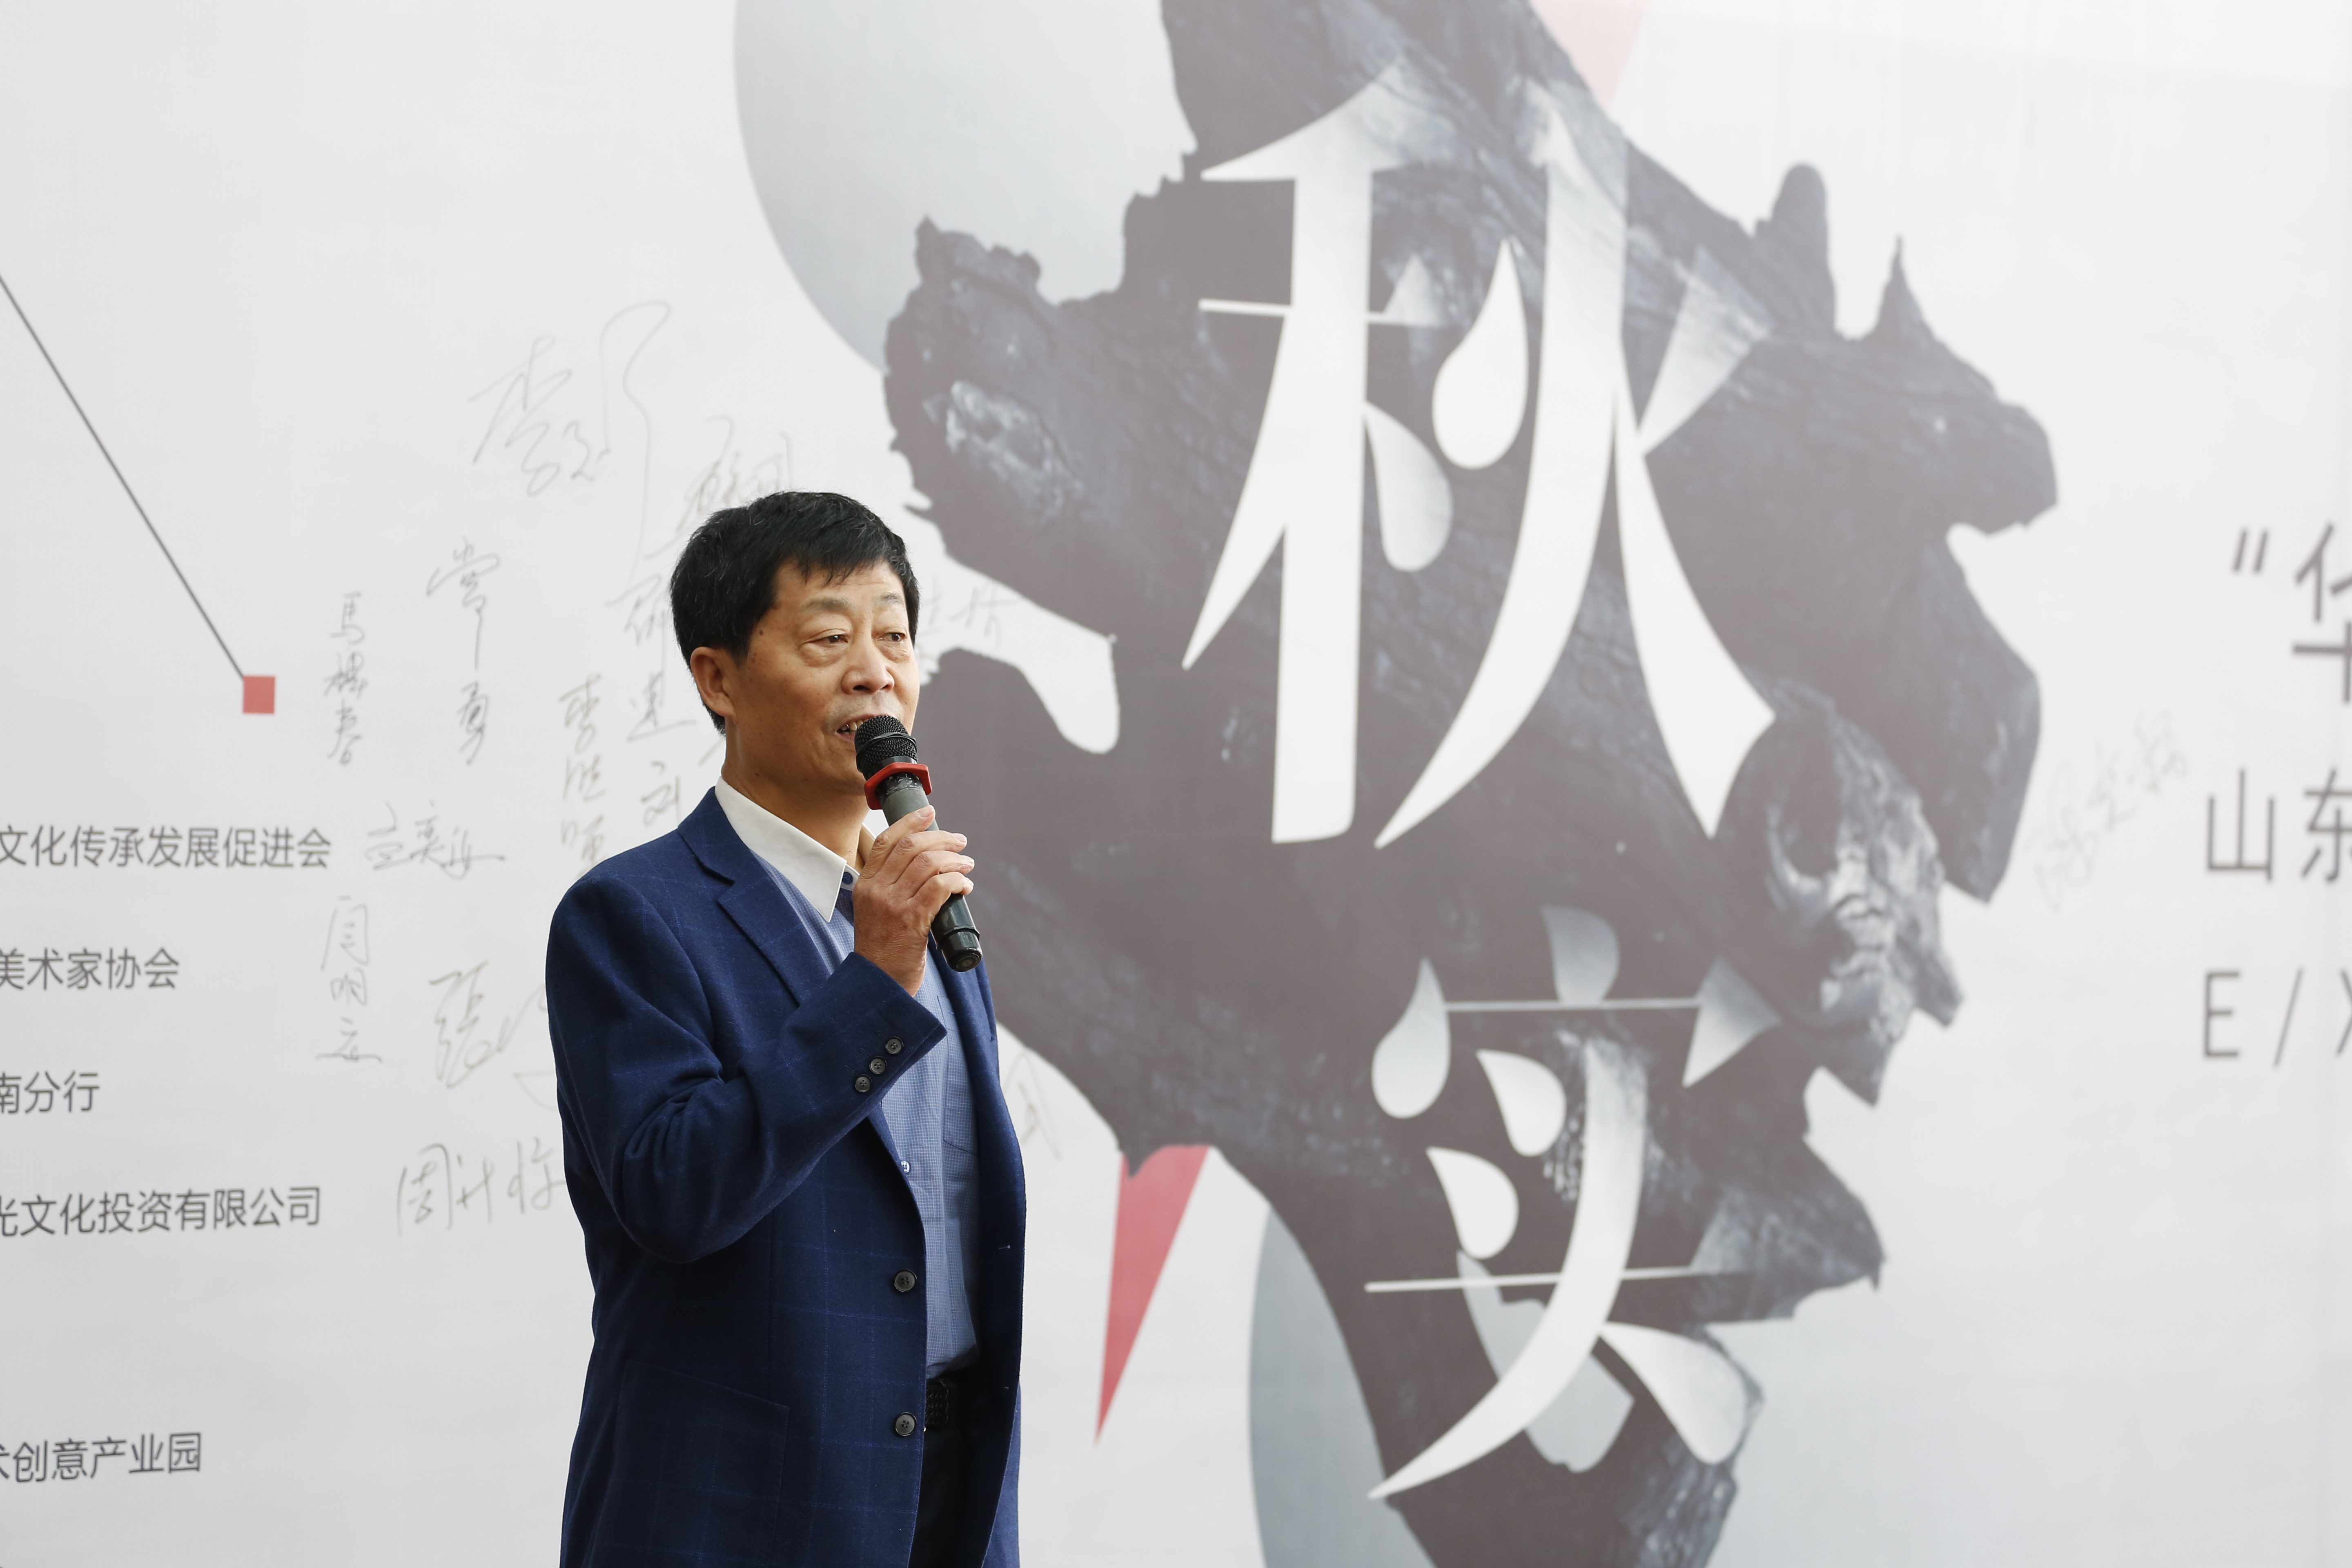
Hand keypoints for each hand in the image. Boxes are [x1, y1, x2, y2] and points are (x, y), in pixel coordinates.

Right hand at [853, 805, 974, 994]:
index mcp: (864, 884)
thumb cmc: (882, 948)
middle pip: (911, 847)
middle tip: (960, 841)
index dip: (910, 822)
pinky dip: (957, 881)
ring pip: (928, 864)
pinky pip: (940, 888)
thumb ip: (890, 886)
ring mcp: (893, 905)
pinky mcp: (912, 922)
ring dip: (955, 859)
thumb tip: (926, 863)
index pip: (885, 840)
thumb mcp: (874, 910)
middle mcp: (876, 890)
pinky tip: (965, 886)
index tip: (930, 812)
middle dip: (941, 838)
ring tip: (967, 864)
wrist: (877, 983)